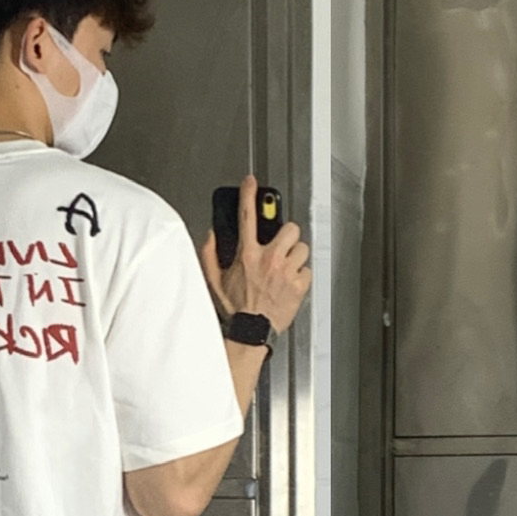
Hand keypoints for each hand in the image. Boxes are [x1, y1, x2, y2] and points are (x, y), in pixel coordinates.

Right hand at [201, 173, 311, 333]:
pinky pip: (308, 270)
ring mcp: (286, 272)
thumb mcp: (213, 280)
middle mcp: (269, 260)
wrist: (250, 333)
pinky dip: (302, 275)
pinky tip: (291, 283)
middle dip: (287, 234)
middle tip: (282, 244)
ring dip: (296, 255)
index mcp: (247, 255)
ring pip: (302, 248)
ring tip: (286, 266)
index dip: (249, 194)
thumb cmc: (235, 310)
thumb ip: (209, 253)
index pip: (247, 216)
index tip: (251, 182)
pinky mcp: (299, 286)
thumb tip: (211, 235)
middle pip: (290, 229)